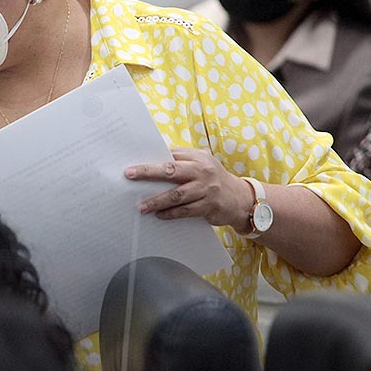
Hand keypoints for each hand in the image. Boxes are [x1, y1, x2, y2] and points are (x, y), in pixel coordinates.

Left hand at [125, 147, 250, 228]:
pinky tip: (159, 215)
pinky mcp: (209, 206)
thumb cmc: (213, 178)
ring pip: (177, 195)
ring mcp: (206, 190)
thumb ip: (181, 159)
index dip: (151, 159)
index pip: (170, 155)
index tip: (132, 164)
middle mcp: (202, 172)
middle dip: (148, 172)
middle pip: (171, 171)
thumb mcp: (201, 162)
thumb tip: (153, 158)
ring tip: (141, 206)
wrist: (240, 198)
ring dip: (157, 201)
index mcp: (197, 158)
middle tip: (130, 175)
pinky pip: (186, 211)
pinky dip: (171, 213)